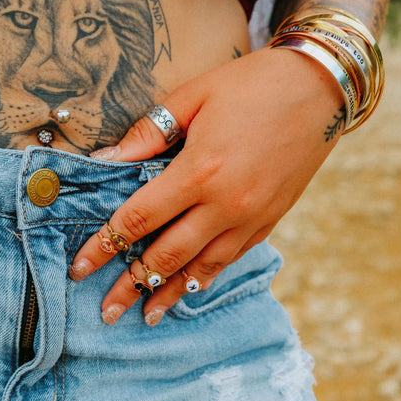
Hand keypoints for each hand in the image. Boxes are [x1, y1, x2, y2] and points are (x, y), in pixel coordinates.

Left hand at [69, 47, 343, 325]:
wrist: (321, 88)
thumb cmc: (252, 85)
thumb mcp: (193, 97)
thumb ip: (147, 133)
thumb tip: (105, 159)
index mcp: (199, 171)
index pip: (139, 218)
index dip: (104, 245)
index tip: (79, 268)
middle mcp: (226, 204)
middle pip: (165, 255)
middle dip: (130, 285)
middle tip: (106, 311)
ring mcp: (251, 218)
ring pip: (200, 267)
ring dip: (167, 293)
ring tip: (143, 316)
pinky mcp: (270, 221)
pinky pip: (231, 258)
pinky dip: (205, 277)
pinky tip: (188, 290)